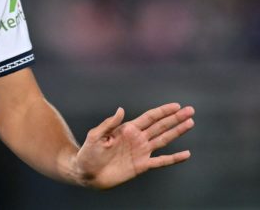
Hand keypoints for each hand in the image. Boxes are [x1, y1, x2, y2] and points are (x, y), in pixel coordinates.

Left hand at [74, 103, 194, 188]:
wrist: (87, 173)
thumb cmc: (89, 153)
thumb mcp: (95, 135)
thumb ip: (109, 123)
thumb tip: (121, 110)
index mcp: (127, 129)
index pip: (149, 117)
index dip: (163, 111)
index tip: (176, 105)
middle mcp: (137, 138)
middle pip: (160, 126)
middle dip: (175, 118)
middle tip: (190, 110)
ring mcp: (141, 152)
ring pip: (164, 140)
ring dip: (177, 132)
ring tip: (190, 123)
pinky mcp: (142, 166)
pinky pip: (161, 161)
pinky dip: (174, 158)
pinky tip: (186, 154)